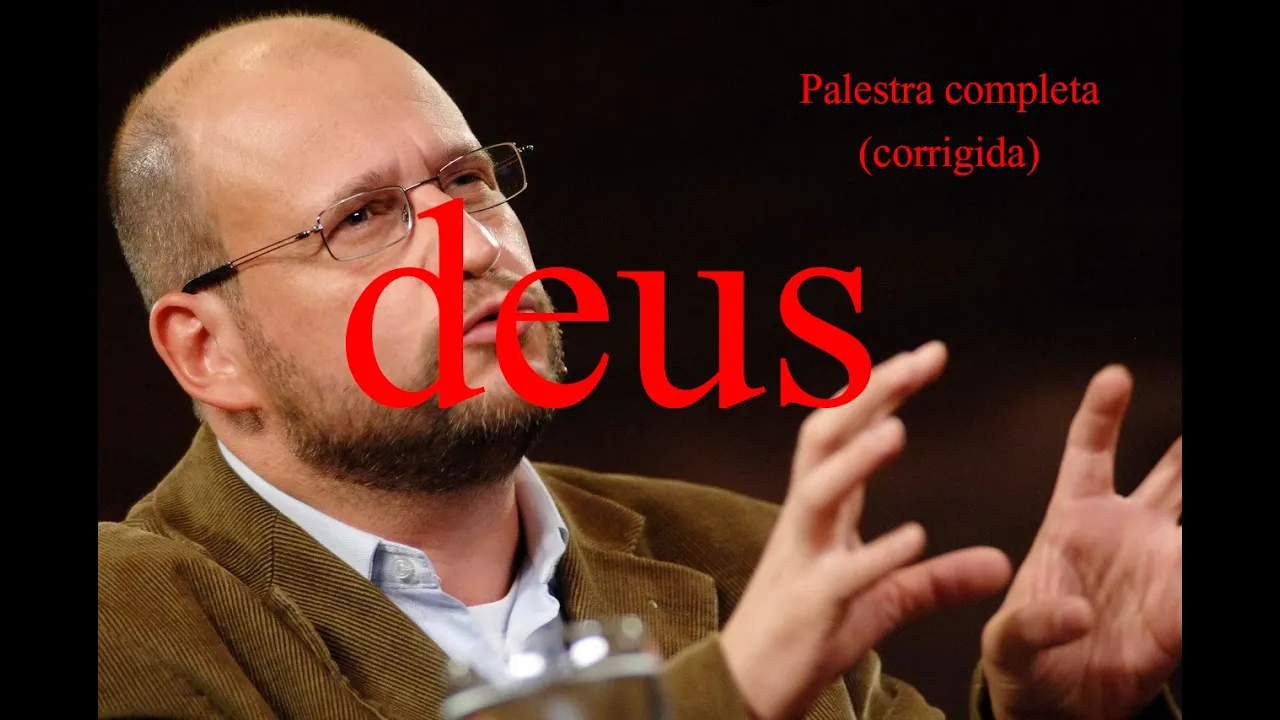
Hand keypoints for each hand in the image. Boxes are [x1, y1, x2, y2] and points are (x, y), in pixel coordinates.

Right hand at [721, 341, 1012, 719]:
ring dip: (856, 461)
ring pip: (818, 494)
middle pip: (824, 441)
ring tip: (899, 429)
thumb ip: (937, 578)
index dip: (880, 392)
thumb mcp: (883, 601)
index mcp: (821, 512)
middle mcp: (806, 524)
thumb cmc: (810, 634)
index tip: (926, 355)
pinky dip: (875, 553)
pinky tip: (913, 536)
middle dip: (867, 396)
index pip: (845, 434)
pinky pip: (841, 574)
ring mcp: (803, 561)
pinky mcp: (811, 606)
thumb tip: (1000, 562)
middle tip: (918, 361)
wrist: (749, 686)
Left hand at [981, 366, 1181, 719]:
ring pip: (1198, 508)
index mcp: (1073, 520)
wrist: (1054, 709)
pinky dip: (1198, 576)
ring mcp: (1162, 566)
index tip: (1115, 376)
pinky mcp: (1182, 611)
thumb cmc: (1022, 661)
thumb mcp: (1006, 643)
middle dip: (1191, 443)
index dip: (1102, 414)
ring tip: (1238, 457)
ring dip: (1203, 483)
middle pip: (1172, 472)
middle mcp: (1126, 532)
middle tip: (1199, 409)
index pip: (1090, 452)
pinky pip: (1199, 586)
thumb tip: (1081, 615)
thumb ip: (1032, 625)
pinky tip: (1192, 571)